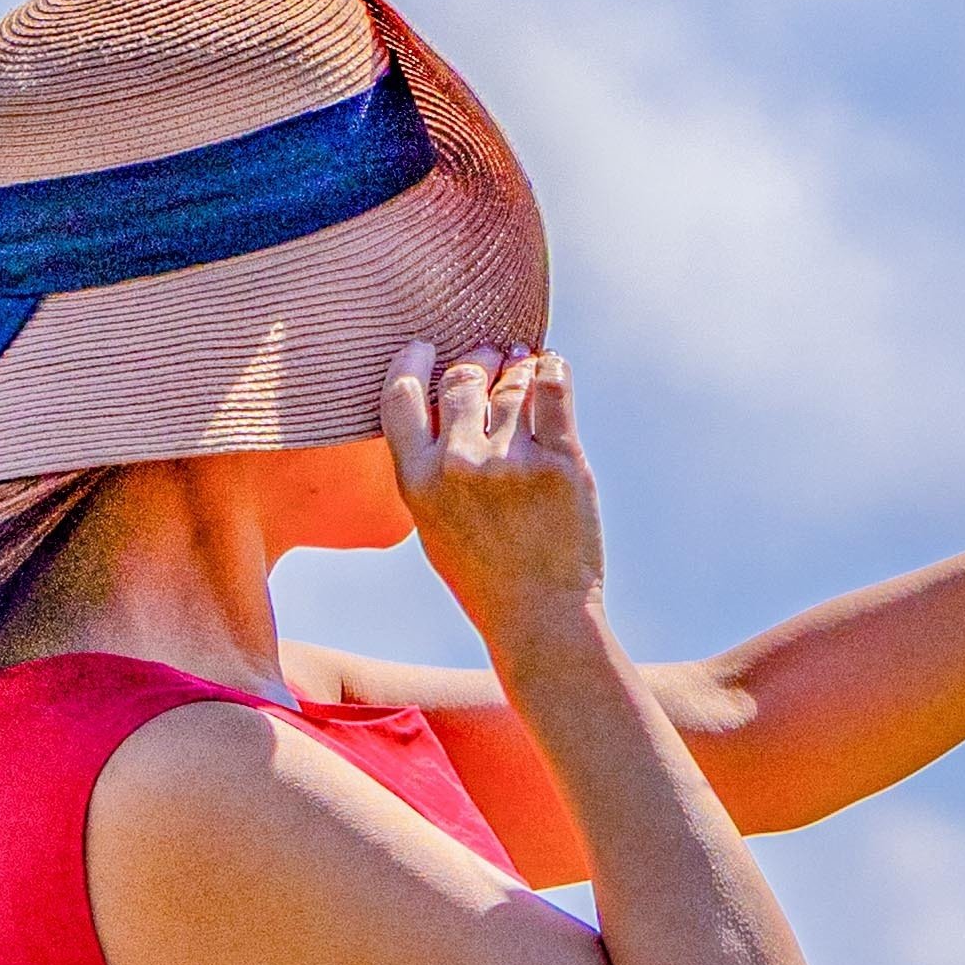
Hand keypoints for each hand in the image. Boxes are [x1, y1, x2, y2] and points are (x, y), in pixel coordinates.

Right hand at [377, 335, 609, 656]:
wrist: (540, 617)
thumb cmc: (484, 573)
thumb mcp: (432, 523)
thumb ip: (428, 465)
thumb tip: (444, 399)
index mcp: (418, 480)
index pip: (402, 395)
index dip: (413, 360)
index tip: (426, 347)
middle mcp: (460, 465)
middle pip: (463, 378)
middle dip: (478, 358)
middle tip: (492, 354)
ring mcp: (512, 462)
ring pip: (512, 382)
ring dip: (518, 365)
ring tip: (525, 362)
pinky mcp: (561, 461)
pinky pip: (555, 390)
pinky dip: (553, 369)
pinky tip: (552, 367)